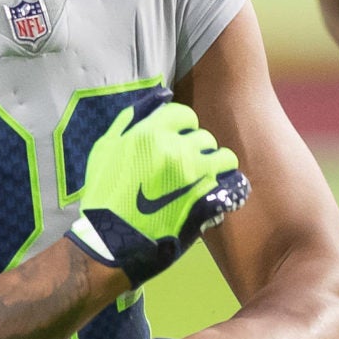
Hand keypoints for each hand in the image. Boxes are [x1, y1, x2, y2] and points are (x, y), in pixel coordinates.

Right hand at [64, 99, 247, 287]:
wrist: (110, 244)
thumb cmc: (104, 195)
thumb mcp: (106, 148)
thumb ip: (133, 116)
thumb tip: (164, 94)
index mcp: (149, 134)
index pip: (184, 114)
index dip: (181, 129)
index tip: (175, 144)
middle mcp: (175, 150)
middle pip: (204, 137)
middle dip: (197, 150)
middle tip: (184, 170)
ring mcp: (194, 176)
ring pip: (224, 158)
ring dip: (216, 167)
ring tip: (202, 182)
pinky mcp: (207, 202)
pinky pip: (233, 185)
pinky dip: (229, 189)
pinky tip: (218, 196)